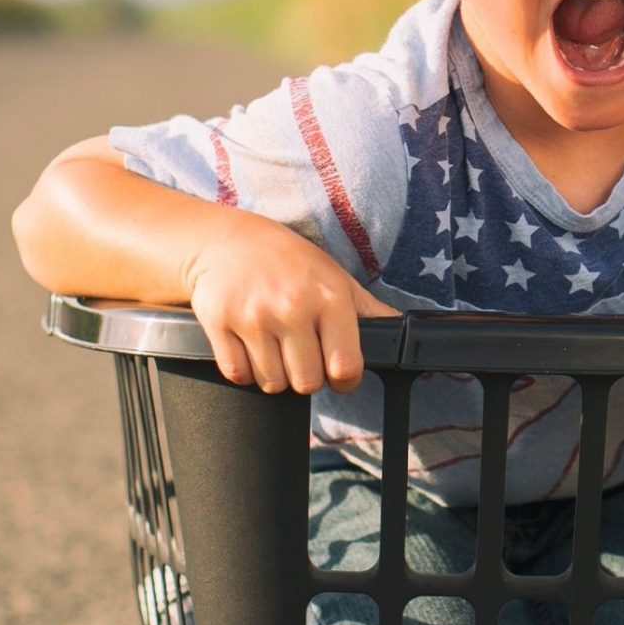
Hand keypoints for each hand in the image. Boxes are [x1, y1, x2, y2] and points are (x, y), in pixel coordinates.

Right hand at [183, 217, 397, 393]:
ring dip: (274, 373)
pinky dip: (244, 369)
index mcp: (329, 296)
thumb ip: (369, 311)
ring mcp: (253, 315)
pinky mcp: (219, 322)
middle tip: (299, 352)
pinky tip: (249, 344)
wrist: (225, 241)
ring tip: (273, 345)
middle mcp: (292, 306)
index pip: (345, 368)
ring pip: (272, 383)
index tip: (337, 373)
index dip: (344, 380)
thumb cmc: (288, 261)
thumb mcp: (335, 277)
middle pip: (307, 383)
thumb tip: (403, 334)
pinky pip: (238, 374)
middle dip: (306, 375)